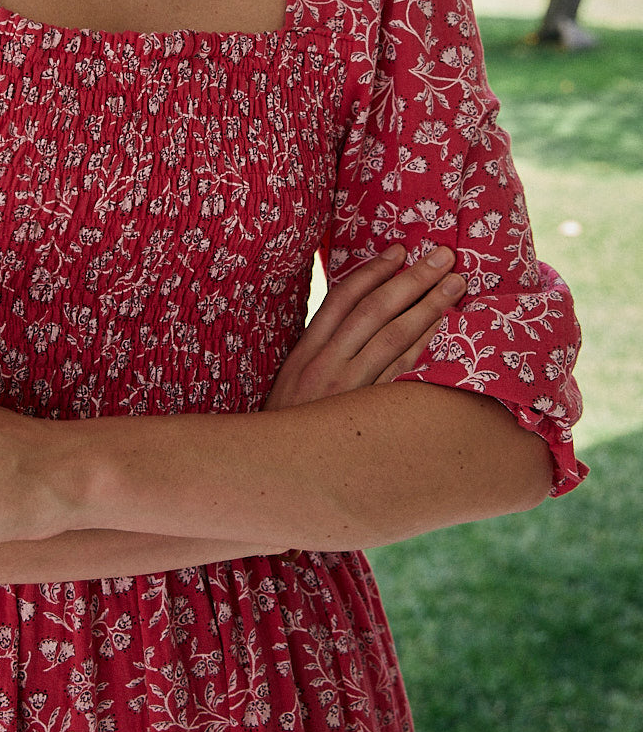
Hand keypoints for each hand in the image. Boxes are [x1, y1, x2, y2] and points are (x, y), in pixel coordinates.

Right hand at [264, 245, 464, 410]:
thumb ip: (320, 350)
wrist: (276, 481)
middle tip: (443, 255)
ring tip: (456, 284)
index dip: (372, 270)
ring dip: (428, 306)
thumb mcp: (292, 382)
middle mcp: (325, 366)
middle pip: (374, 310)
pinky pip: (404, 375)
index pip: (341, 298)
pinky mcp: (369, 417)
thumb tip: (356, 317)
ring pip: (394, 337)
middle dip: (411, 278)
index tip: (399, 250)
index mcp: (304, 353)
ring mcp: (349, 392)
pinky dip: (425, 347)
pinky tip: (446, 329)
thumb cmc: (290, 428)